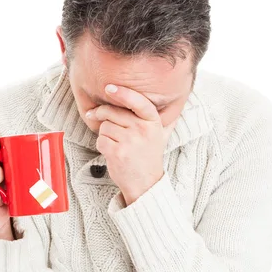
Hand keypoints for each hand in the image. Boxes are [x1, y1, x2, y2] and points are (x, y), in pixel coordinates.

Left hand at [88, 84, 174, 204]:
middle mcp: (143, 130)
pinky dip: (102, 145)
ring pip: (104, 126)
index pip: (138, 102)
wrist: (145, 183)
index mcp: (153, 122)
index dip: (123, 93)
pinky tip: (112, 152)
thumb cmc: (149, 156)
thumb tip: (177, 100)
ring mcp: (130, 141)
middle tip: (94, 115)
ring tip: (116, 143)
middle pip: (113, 112)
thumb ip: (165, 118)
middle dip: (101, 113)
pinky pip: (100, 140)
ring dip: (104, 134)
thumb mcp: (160, 135)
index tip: (109, 88)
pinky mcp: (117, 152)